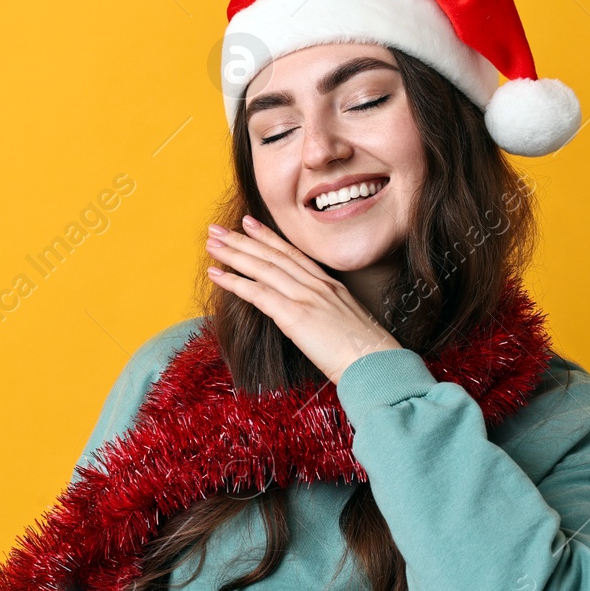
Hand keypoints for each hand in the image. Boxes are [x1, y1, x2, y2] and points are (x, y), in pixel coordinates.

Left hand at [205, 215, 402, 385]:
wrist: (378, 366)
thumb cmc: (367, 355)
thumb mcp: (348, 324)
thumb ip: (327, 314)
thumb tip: (312, 319)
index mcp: (331, 285)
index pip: (294, 254)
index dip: (269, 237)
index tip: (249, 224)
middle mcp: (318, 285)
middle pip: (274, 255)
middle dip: (243, 239)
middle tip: (218, 228)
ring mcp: (307, 298)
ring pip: (263, 268)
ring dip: (234, 254)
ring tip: (211, 244)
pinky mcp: (295, 315)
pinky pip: (258, 293)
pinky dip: (235, 282)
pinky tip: (216, 274)